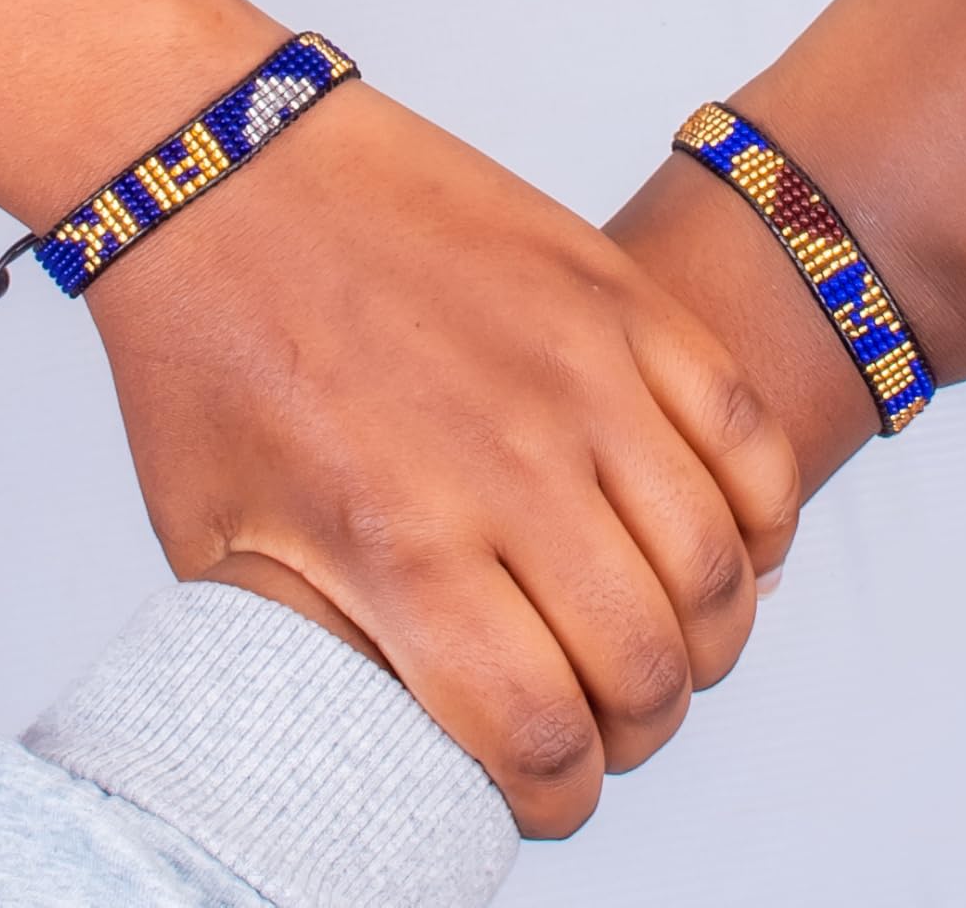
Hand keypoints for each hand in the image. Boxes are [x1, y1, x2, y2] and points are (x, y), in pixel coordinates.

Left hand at [87, 83, 800, 836]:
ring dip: (710, 632)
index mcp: (400, 546)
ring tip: (670, 636)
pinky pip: (744, 431)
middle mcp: (507, 465)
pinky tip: (726, 539)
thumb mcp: (216, 544)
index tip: (547, 789)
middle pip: (650, 664)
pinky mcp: (612, 294)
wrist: (221, 169)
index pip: (543, 735)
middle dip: (638, 726)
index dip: (561, 796)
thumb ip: (316, 645)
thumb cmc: (206, 348)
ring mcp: (577, 370)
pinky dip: (760, 511)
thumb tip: (399, 727)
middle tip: (607, 718)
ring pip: (719, 562)